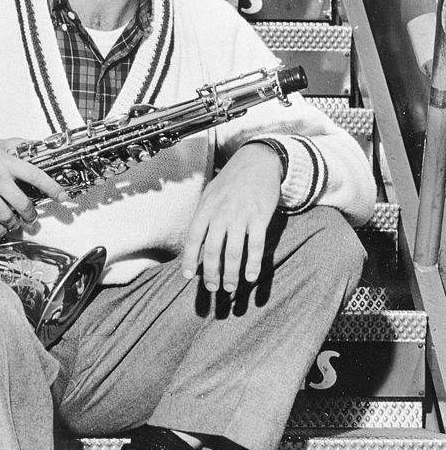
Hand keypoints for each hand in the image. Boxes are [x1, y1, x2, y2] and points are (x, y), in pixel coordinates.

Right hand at [0, 133, 66, 236]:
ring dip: (13, 224)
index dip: (53, 187)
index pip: (36, 175)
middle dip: (31, 215)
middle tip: (31, 219)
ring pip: (7, 217)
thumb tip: (35, 146)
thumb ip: (15, 145)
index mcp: (5, 161)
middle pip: (24, 203)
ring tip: (14, 224)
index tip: (63, 197)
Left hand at [180, 143, 282, 292]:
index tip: (188, 276)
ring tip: (229, 287)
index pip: (193, 238)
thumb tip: (193, 242)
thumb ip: (202, 216)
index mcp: (206, 208)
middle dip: (211, 273)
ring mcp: (241, 216)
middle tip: (212, 288)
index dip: (189, 259)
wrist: (258, 161)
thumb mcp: (210, 194)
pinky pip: (256, 245)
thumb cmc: (231, 181)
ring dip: (230, 274)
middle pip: (212, 250)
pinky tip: (251, 276)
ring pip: (233, 252)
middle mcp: (221, 213)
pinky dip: (253, 264)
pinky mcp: (260, 217)